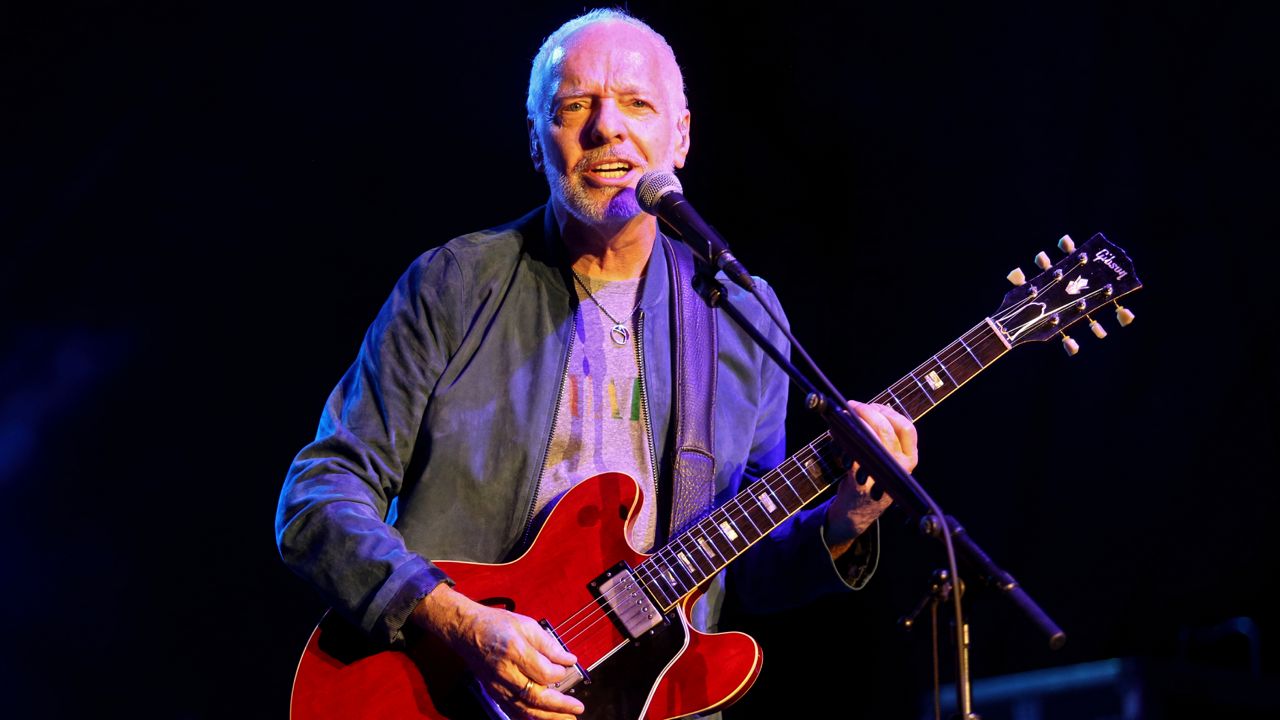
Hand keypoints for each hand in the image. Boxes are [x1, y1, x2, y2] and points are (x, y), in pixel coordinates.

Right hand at [413, 584, 583, 718]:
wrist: (466, 630)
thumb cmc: (496, 625)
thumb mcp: (526, 625)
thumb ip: (549, 644)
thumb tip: (568, 659)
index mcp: (515, 651)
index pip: (544, 672)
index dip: (560, 673)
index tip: (568, 667)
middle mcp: (505, 672)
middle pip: (535, 697)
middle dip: (559, 706)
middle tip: (577, 708)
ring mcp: (497, 685)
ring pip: (524, 709)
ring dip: (547, 717)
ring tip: (566, 718)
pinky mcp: (493, 692)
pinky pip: (513, 710)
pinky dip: (529, 717)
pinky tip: (544, 717)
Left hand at [825, 401, 918, 552]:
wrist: (858, 512)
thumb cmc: (871, 480)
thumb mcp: (888, 461)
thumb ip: (885, 438)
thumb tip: (870, 408)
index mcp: (909, 459)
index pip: (907, 428)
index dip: (890, 412)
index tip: (875, 405)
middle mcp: (900, 468)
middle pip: (886, 429)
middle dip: (867, 412)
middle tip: (853, 405)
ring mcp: (882, 476)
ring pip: (869, 438)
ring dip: (853, 422)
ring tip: (843, 416)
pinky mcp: (861, 482)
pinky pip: (851, 452)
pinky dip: (841, 438)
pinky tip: (835, 432)